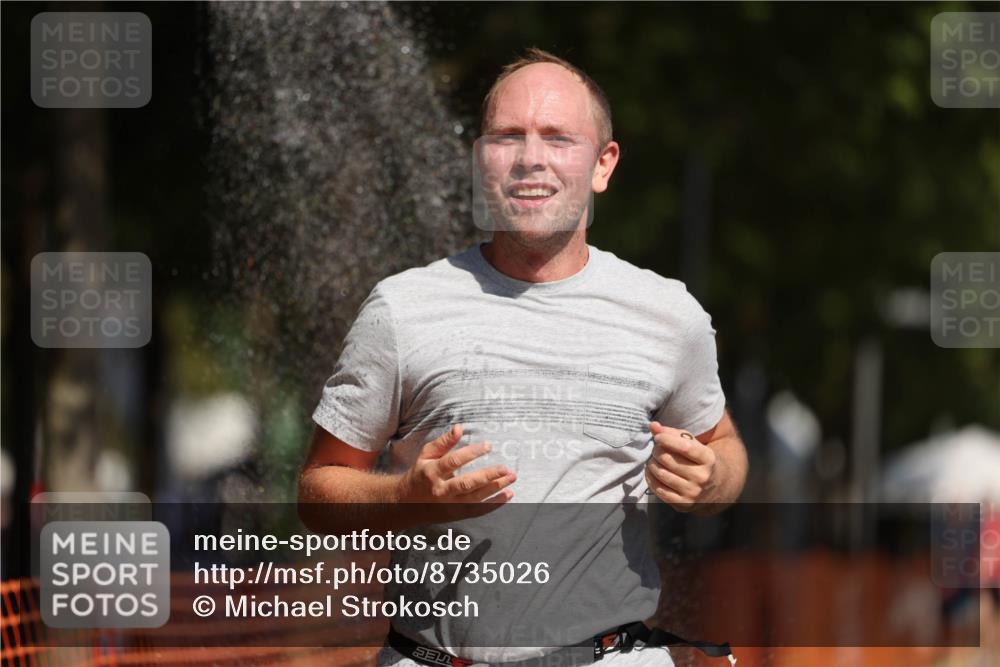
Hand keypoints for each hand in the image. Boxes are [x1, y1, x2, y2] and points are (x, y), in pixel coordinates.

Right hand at [397, 424, 516, 519]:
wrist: (406, 504)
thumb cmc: (420, 474)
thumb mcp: (426, 455)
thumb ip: (443, 442)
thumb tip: (459, 427)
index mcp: (432, 472)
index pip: (454, 461)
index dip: (472, 453)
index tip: (489, 445)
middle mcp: (441, 491)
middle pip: (467, 483)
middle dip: (488, 476)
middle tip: (506, 468)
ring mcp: (450, 505)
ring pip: (476, 498)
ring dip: (496, 488)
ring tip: (512, 478)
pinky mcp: (457, 514)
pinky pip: (479, 510)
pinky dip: (495, 504)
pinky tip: (508, 494)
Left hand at [645, 421, 716, 512]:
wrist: (716, 487)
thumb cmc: (698, 459)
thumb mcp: (693, 444)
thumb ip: (673, 433)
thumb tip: (653, 426)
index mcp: (708, 459)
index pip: (685, 447)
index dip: (668, 440)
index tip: (658, 436)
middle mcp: (702, 477)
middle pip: (669, 460)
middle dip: (657, 451)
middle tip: (656, 449)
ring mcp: (693, 492)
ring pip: (662, 474)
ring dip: (651, 464)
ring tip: (653, 460)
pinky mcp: (683, 504)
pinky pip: (659, 490)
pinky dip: (651, 479)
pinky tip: (652, 472)